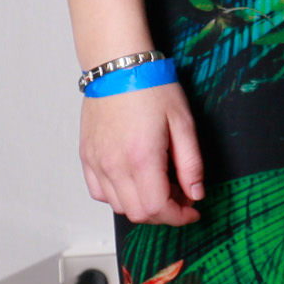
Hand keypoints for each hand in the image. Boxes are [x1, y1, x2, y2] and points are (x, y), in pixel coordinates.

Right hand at [80, 83, 202, 226]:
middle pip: (137, 213)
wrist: (119, 67)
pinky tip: (136, 179)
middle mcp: (114, 166)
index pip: (157, 208)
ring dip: (142, 205)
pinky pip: (100, 192)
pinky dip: (119, 196)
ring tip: (161, 183)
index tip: (193, 211)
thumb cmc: (152, 88)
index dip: (178, 216)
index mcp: (141, 159)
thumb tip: (196, 193)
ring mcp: (96, 163)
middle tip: (182, 195)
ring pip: (118, 206)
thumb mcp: (184, 123)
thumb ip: (191, 163)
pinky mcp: (86, 158)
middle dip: (164, 213)